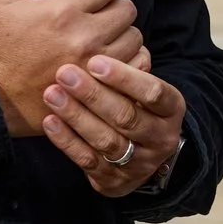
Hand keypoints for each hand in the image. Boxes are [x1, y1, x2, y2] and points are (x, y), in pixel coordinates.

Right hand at [0, 0, 143, 135]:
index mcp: (64, 10)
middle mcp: (85, 36)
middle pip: (128, 9)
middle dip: (113, 8)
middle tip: (94, 17)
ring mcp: (96, 65)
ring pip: (135, 37)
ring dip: (121, 35)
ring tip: (100, 39)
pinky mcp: (102, 88)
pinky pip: (137, 65)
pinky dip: (129, 61)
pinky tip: (109, 60)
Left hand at [39, 53, 185, 196]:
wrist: (143, 156)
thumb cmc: (137, 108)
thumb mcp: (144, 90)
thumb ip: (130, 72)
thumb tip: (100, 42)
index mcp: (172, 110)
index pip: (154, 93)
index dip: (125, 78)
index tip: (95, 61)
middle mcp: (161, 138)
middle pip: (127, 117)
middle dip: (93, 94)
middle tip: (65, 73)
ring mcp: (139, 164)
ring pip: (106, 140)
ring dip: (76, 116)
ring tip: (52, 93)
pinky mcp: (114, 181)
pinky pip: (88, 160)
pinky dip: (67, 140)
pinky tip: (50, 120)